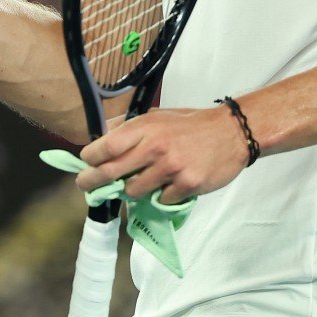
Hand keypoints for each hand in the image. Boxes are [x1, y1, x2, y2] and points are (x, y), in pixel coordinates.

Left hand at [75, 106, 249, 204]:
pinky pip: (160, 199)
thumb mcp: (157, 117)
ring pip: (133, 191)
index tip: (85, 163)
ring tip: (143, 181)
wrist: (231, 133)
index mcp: (145, 128)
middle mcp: (155, 148)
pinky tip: (170, 184)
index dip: (90, 158)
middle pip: (111, 172)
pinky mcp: (186, 185)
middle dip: (92, 182)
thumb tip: (101, 136)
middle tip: (85, 186)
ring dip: (132, 190)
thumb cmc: (190, 125)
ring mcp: (171, 168)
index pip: (106, 146)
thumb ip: (130, 127)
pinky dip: (161, 195)